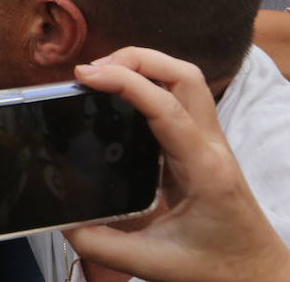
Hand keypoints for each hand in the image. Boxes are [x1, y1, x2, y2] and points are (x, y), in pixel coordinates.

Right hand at [65, 47, 289, 281]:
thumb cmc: (217, 268)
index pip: (166, 106)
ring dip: (143, 65)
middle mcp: (211, 147)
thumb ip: (102, 245)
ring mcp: (210, 142)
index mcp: (203, 169)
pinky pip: (178, 97)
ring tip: (102, 76)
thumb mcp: (154, 264)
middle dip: (135, 59)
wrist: (258, 274)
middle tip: (91, 72)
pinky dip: (148, 83)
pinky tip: (120, 97)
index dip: (124, 81)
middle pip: (183, 74)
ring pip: (185, 79)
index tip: (84, 76)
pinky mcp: (201, 145)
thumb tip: (62, 222)